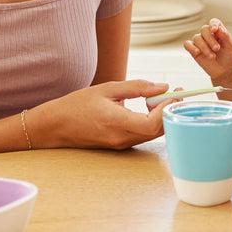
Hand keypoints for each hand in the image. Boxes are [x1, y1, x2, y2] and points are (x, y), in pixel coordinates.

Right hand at [32, 79, 169, 149]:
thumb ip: (137, 87)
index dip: (169, 108)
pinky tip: (146, 106)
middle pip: (159, 131)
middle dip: (171, 111)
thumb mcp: (107, 89)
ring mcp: (121, 144)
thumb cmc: (77, 105)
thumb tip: (162, 86)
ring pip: (153, 134)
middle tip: (174, 92)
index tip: (175, 91)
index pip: (154, 123)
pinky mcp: (120, 145)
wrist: (55, 126)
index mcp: (117, 122)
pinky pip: (144, 134)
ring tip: (157, 96)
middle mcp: (121, 138)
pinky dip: (152, 120)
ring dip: (162, 116)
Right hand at [183, 18, 231, 84]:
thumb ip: (226, 36)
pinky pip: (187, 44)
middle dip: (210, 39)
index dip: (213, 24)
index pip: (214, 22)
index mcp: (218, 31)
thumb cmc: (228, 56)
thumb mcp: (230, 46)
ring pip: (197, 38)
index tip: (214, 30)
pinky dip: (191, 47)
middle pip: (204, 29)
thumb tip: (219, 28)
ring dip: (204, 47)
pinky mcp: (193, 50)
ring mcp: (200, 42)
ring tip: (212, 57)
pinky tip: (197, 52)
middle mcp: (208, 35)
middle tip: (217, 49)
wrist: (224, 70)